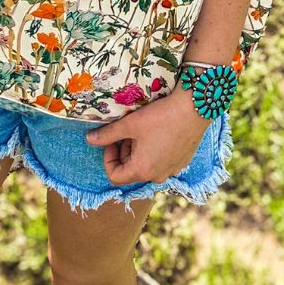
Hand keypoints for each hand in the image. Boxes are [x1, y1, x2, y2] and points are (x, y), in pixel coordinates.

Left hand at [85, 85, 210, 185]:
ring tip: (142, 129)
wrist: (194, 108)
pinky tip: (158, 131)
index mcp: (142, 170)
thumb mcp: (129, 124)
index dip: (108, 158)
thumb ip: (107, 134)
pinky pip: (161, 161)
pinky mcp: (182, 162)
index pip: (115, 176)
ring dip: (138, 150)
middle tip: (127, 131)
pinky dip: (154, 150)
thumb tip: (89, 139)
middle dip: (124, 152)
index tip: (111, 140)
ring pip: (146, 165)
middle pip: (131, 170)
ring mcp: (172, 170)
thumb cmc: (160, 116)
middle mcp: (158, 177)